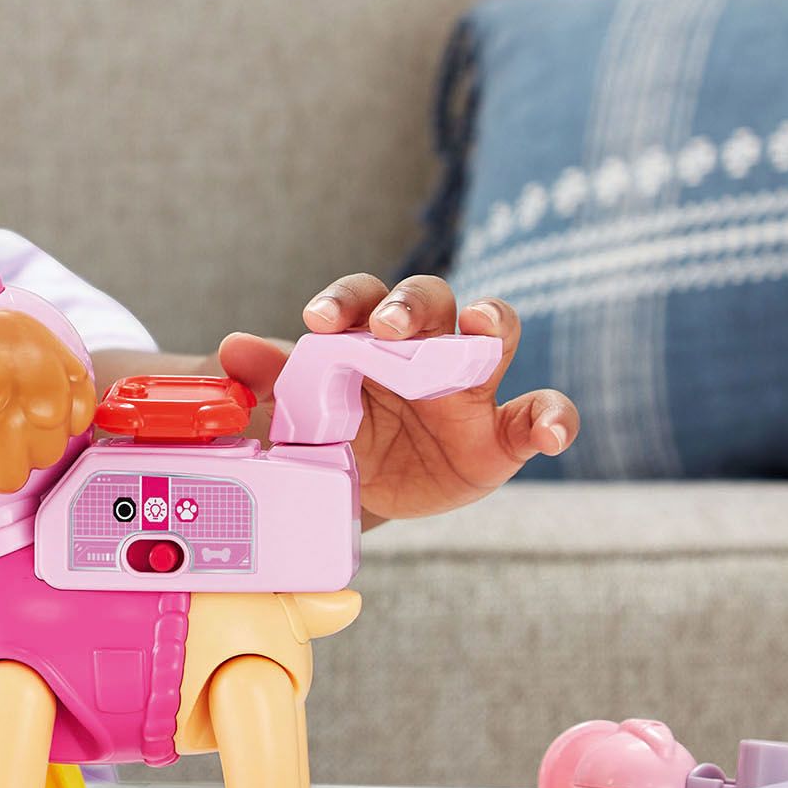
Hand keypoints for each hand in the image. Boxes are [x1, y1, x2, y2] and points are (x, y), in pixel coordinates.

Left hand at [217, 273, 578, 525]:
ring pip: (494, 336)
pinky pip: (537, 416)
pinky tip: (553, 433)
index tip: (317, 321)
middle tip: (389, 325)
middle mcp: (427, 346)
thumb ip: (271, 378)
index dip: (345, 301)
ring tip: (483, 328)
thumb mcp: (297, 409)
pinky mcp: (500, 436)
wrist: (363, 491)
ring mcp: (470, 387)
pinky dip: (554, 418)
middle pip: (433, 300)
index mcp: (372, 332)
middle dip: (413, 305)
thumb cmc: (333, 429)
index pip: (365, 296)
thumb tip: (233, 349)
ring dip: (491, 324)